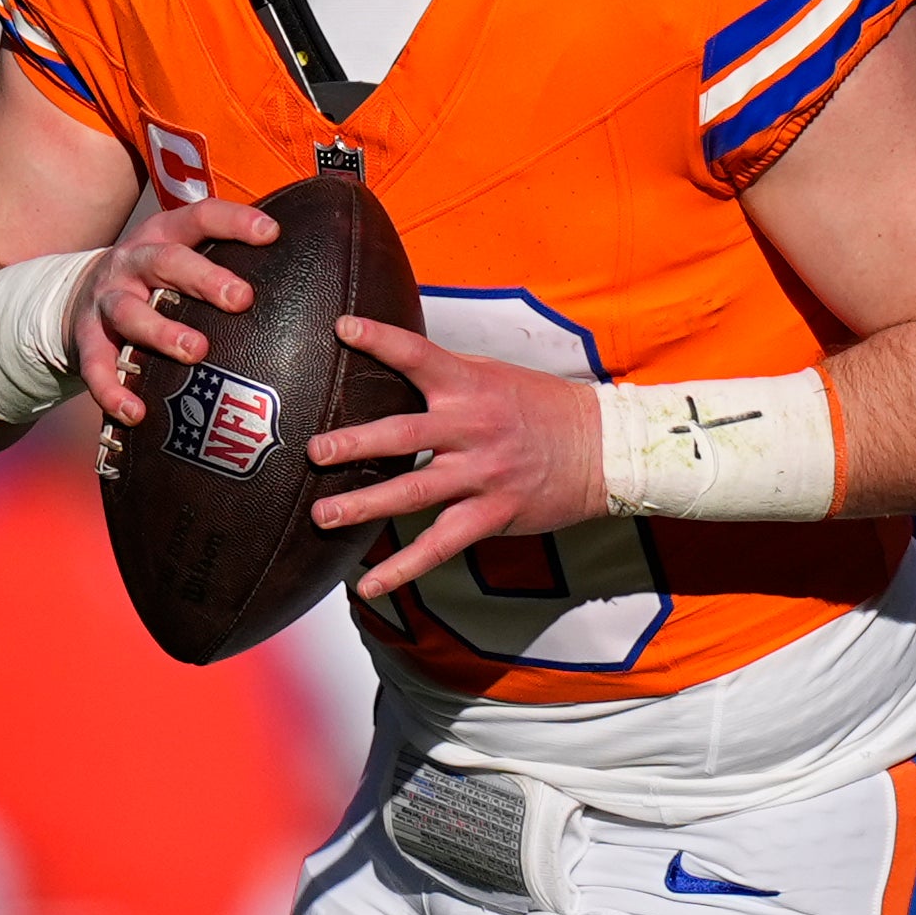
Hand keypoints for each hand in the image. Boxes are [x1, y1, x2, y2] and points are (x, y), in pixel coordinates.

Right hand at [72, 199, 275, 426]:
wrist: (74, 296)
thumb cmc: (152, 280)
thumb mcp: (178, 257)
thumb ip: (222, 262)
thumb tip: (297, 277)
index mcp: (163, 234)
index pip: (200, 217)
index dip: (234, 222)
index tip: (272, 234)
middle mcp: (133, 261)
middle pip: (167, 261)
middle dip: (204, 278)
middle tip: (241, 299)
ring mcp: (107, 298)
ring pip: (130, 311)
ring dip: (162, 331)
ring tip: (196, 352)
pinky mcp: (86, 338)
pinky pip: (97, 365)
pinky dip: (113, 389)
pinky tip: (135, 411)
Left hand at [303, 317, 604, 599]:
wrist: (602, 448)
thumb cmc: (540, 407)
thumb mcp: (493, 376)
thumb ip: (444, 376)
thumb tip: (389, 365)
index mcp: (470, 385)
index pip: (418, 355)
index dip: (380, 340)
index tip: (342, 327)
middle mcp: (472, 428)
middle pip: (404, 435)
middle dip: (355, 443)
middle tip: (314, 451)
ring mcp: (482, 474)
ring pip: (414, 493)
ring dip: (364, 505)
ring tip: (322, 515)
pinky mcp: (492, 514)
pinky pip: (440, 545)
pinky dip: (403, 569)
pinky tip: (369, 587)